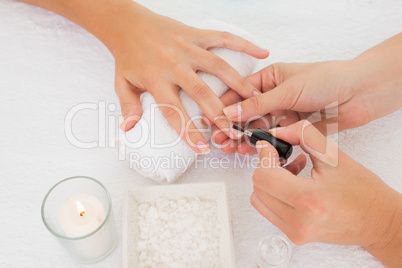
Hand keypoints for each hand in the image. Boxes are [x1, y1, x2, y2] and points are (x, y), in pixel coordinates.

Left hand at [19, 0, 267, 153]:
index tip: (203, 149)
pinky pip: (223, 38)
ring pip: (218, 66)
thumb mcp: (122, 83)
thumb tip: (129, 129)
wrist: (127, 22)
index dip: (189, 132)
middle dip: (219, 114)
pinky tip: (261, 53)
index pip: (174, 112)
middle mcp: (175, 64)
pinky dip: (244, 44)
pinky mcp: (196, 34)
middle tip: (234, 130)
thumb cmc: (127, 55)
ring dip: (237, 84)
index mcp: (156, 79)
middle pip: (201, 93)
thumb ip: (128, 106)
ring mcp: (188, 47)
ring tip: (253, 99)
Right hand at [212, 33, 401, 154]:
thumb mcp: (287, 90)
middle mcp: (273, 96)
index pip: (239, 92)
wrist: (358, 94)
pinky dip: (260, 145)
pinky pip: (271, 138)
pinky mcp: (292, 129)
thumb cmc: (327, 80)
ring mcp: (282, 113)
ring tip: (229, 147)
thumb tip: (231, 112)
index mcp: (268, 79)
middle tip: (219, 138)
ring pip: (256, 128)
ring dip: (242, 137)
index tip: (212, 120)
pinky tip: (249, 150)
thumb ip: (259, 105)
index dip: (224, 107)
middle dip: (230, 125)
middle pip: (245, 113)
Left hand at [251, 120, 401, 265]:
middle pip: (258, 187)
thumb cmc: (362, 191)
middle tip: (283, 157)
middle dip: (266, 167)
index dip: (264, 157)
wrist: (378, 221)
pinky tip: (293, 184)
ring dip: (269, 181)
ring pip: (259, 199)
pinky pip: (269, 210)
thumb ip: (302, 136)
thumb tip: (276, 132)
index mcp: (309, 200)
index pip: (264, 177)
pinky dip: (274, 194)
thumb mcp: (334, 155)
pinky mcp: (294, 235)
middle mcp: (299, 221)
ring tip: (291, 171)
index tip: (271, 147)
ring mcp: (295, 232)